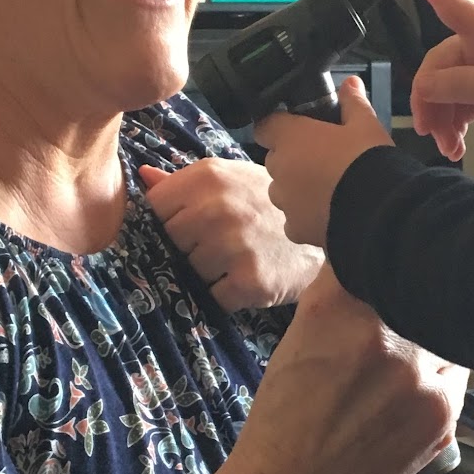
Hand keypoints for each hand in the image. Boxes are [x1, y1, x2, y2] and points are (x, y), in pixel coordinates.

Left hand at [140, 157, 322, 310]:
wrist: (332, 227)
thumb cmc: (268, 204)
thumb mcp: (229, 180)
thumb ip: (182, 183)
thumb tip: (141, 178)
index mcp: (207, 176)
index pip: (155, 208)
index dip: (170, 221)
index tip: (191, 225)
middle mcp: (218, 207)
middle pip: (170, 242)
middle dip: (188, 249)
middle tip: (219, 245)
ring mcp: (234, 245)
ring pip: (190, 271)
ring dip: (208, 274)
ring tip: (235, 261)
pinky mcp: (250, 281)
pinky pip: (215, 297)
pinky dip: (227, 296)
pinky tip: (247, 279)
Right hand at [231, 268, 465, 473]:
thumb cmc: (286, 410)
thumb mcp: (300, 333)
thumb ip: (341, 290)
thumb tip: (375, 252)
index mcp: (337, 305)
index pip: (385, 257)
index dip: (393, 261)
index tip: (394, 267)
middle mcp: (383, 334)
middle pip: (423, 292)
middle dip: (416, 300)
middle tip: (405, 320)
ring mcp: (419, 374)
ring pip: (445, 332)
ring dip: (433, 339)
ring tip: (403, 365)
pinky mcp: (443, 411)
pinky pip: (455, 375)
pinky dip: (438, 378)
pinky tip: (406, 396)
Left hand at [253, 77, 391, 248]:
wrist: (378, 211)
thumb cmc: (368, 161)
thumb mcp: (366, 125)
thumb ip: (353, 103)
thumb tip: (350, 83)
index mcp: (291, 137)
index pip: (265, 126)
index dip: (279, 127)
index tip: (296, 130)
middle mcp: (280, 169)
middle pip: (276, 160)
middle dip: (293, 160)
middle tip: (323, 161)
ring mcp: (285, 201)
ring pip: (283, 191)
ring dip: (297, 189)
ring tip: (328, 190)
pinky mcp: (296, 228)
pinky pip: (294, 220)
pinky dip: (306, 217)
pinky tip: (329, 213)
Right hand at [404, 0, 473, 160]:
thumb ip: (458, 85)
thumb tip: (423, 86)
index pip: (449, 1)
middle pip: (436, 67)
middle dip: (428, 99)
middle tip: (427, 128)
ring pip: (442, 90)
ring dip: (440, 118)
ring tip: (447, 146)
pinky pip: (455, 106)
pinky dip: (452, 126)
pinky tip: (455, 146)